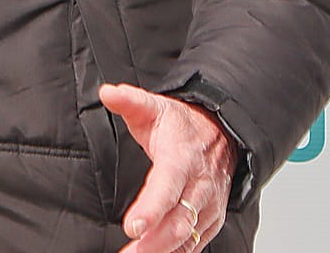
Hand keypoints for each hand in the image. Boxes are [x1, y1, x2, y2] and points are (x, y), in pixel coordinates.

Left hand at [100, 83, 237, 252]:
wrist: (221, 134)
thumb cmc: (183, 126)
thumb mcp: (155, 108)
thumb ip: (130, 101)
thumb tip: (108, 93)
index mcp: (183, 159)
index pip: (168, 186)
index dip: (151, 209)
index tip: (132, 226)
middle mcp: (200, 186)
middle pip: (179, 222)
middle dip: (154, 242)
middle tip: (129, 252)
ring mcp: (208, 207)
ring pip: (188, 237)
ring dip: (162, 251)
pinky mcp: (211, 220)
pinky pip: (196, 244)